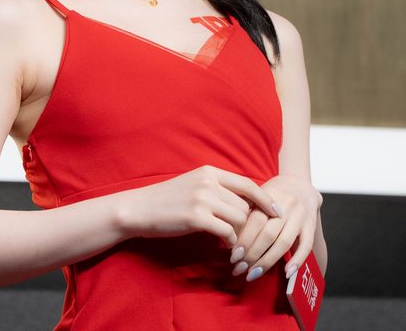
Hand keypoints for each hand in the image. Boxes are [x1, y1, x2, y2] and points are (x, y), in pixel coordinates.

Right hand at [118, 165, 281, 248]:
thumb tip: (243, 204)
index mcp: (210, 172)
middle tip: (242, 237)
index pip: (248, 184)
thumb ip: (216, 189)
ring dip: (238, 234)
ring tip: (230, 242)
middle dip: (247, 223)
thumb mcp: (193, 185)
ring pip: (239, 219)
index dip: (266, 199)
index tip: (277, 212)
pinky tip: (221, 245)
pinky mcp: (196, 216)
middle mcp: (208, 182)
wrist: (139, 209)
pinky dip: (228, 241)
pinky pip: (227, 231)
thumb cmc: (167, 200)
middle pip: (245, 205)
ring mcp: (202, 198)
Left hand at [230, 174, 321, 280]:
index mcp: (268, 197)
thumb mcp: (257, 195)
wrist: (299, 185)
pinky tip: (287, 273)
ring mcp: (300, 216)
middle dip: (252, 255)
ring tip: (253, 274)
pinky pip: (306, 246)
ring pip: (284, 242)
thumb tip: (227, 234)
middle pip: (268, 234)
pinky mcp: (311, 226)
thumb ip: (245, 211)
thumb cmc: (273, 194)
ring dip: (267, 261)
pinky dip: (297, 260)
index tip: (233, 257)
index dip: (244, 240)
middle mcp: (285, 206)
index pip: (255, 221)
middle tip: (239, 269)